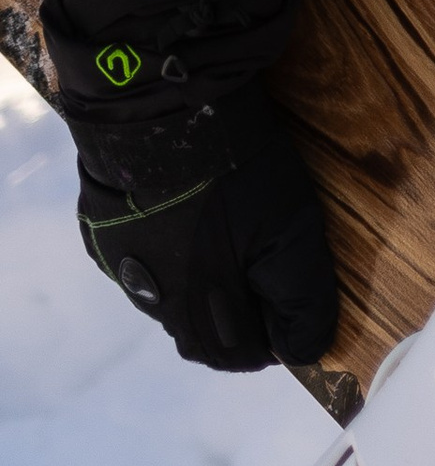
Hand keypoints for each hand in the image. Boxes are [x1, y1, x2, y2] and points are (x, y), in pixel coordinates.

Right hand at [72, 81, 340, 372]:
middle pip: (198, 333)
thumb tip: (304, 352)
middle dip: (235, 322)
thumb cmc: (235, 176)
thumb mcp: (290, 234)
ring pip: (166, 297)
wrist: (164, 110)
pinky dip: (165, 253)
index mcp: (195, 307)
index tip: (289, 318)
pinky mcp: (100, 229)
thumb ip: (301, 300)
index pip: (235, 355)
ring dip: (198, 287)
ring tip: (228, 249)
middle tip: (263, 288)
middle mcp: (151, 296)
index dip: (269, 341)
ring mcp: (120, 261)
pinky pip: (138, 258)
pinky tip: (184, 221)